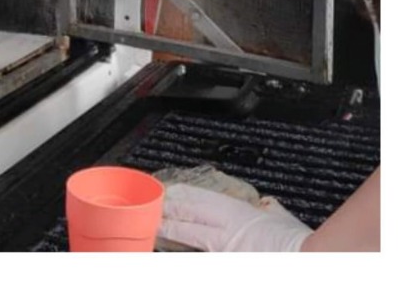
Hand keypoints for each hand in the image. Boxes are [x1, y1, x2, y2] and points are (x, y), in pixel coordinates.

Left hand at [159, 185, 309, 251]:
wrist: (308, 260)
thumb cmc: (297, 242)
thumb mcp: (282, 219)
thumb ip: (271, 211)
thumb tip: (269, 205)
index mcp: (237, 213)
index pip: (200, 201)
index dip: (181, 197)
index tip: (167, 194)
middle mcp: (226, 232)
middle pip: (188, 220)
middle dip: (168, 216)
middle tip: (150, 213)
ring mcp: (225, 252)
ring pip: (192, 243)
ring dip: (174, 238)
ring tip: (156, 235)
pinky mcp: (227, 264)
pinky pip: (204, 260)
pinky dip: (189, 257)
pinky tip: (178, 255)